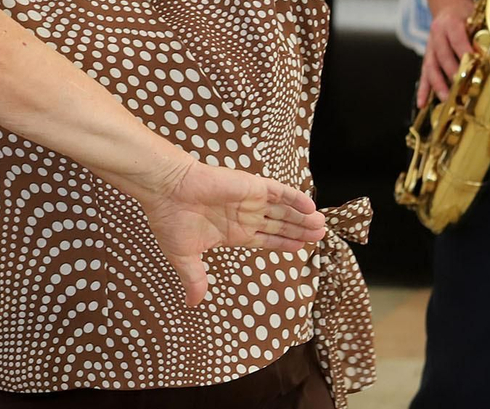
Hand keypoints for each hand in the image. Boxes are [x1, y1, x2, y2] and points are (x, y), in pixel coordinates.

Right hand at [143, 162, 325, 306]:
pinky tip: (310, 207)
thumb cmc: (171, 220)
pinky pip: (279, 191)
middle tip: (321, 235)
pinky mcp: (251, 185)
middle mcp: (243, 215)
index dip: (284, 243)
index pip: (265, 239)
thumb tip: (193, 304)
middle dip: (299, 230)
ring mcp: (249, 199)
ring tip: (322, 224)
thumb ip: (195, 279)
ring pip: (283, 209)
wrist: (167, 191)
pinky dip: (295, 198)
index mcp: (232, 232)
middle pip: (279, 224)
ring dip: (302, 217)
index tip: (302, 248)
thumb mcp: (185, 256)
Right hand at [419, 0, 475, 106]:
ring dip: (438, 84)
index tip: (473, 65)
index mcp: (450, 23)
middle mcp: (437, 35)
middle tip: (461, 88)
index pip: (456, 39)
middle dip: (451, 73)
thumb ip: (481, 35)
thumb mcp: (475, 18)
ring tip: (445, 99)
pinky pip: (424, 74)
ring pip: (431, 67)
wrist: (448, 7)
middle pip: (442, 56)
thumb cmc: (466, 15)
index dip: (463, 52)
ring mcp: (430, 47)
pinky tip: (422, 102)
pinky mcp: (428, 57)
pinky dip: (423, 89)